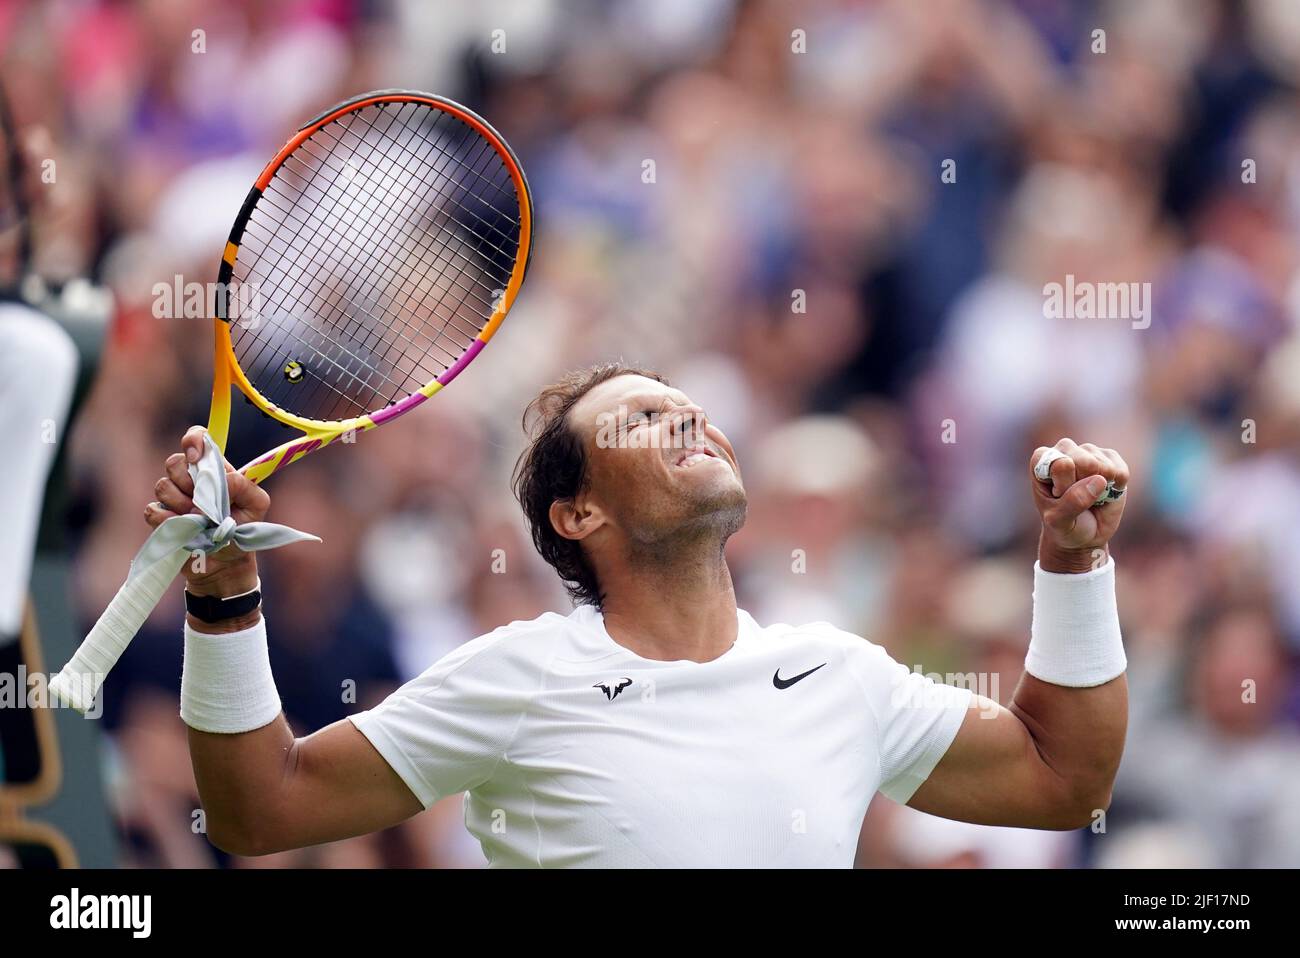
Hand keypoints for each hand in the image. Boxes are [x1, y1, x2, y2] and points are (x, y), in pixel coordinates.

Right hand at [144, 426, 269, 595]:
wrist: (227, 564)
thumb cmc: (243, 530)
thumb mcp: (256, 505)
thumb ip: (243, 485)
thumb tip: (221, 477)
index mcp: (214, 469)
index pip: (197, 439)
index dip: (192, 440)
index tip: (195, 455)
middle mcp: (190, 479)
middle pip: (174, 462)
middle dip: (189, 482)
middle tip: (204, 501)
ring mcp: (172, 498)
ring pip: (162, 486)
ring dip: (183, 505)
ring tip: (201, 521)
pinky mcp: (160, 518)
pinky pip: (153, 510)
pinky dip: (170, 521)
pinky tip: (186, 530)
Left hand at [1029, 439, 1129, 572]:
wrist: (1083, 536)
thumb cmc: (1064, 525)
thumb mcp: (1060, 521)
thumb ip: (1073, 502)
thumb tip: (1100, 480)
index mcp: (1042, 459)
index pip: (1060, 463)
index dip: (1064, 485)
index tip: (1058, 496)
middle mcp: (1065, 449)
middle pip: (1085, 461)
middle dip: (1083, 486)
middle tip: (1076, 498)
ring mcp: (1089, 451)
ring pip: (1104, 466)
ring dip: (1100, 489)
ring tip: (1089, 496)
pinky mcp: (1111, 458)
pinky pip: (1121, 472)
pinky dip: (1116, 488)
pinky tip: (1105, 492)